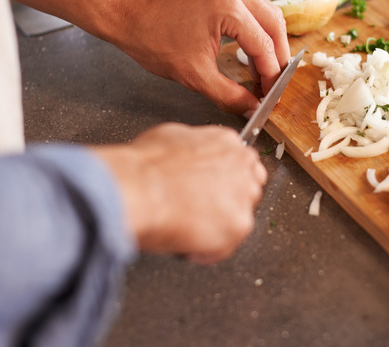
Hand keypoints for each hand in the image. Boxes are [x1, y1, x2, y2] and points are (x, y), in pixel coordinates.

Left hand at [3, 0, 287, 115]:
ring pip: (267, 13)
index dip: (270, 75)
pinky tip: (250, 50)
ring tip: (264, 70)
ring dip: (269, 42)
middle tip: (273, 82)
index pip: (264, 46)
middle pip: (274, 24)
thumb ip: (229, 95)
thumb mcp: (194, 75)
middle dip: (277, 56)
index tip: (270, 94)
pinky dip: (256, 29)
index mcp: (228, 8)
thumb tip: (251, 107)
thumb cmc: (151, 37)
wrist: (126, 13)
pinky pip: (251, 7)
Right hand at [93, 123, 266, 263]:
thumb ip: (191, 147)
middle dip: (227, 202)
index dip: (225, 180)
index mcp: (226, 142)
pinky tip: (187, 245)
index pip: (242, 163)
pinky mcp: (239, 225)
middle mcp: (241, 166)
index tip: (212, 190)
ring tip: (189, 229)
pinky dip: (207, 251)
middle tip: (200, 212)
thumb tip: (186, 157)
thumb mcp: (169, 137)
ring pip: (239, 218)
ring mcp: (243, 196)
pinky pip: (226, 246)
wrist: (140, 188)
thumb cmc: (145, 167)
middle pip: (248, 189)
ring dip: (218, 227)